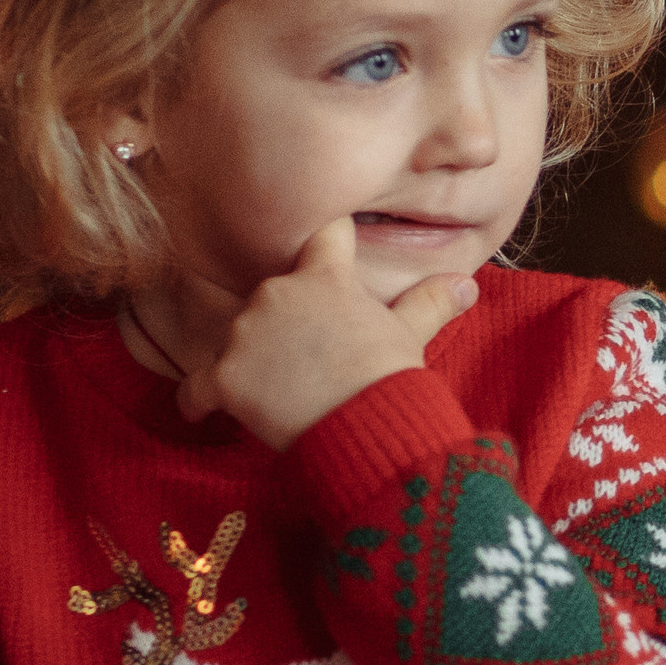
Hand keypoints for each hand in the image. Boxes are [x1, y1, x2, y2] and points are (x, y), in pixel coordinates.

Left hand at [177, 217, 477, 449]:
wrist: (368, 426)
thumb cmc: (391, 377)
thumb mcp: (411, 334)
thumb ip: (430, 302)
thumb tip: (468, 284)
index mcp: (324, 276)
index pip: (324, 237)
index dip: (327, 251)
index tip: (324, 263)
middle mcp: (277, 292)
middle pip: (272, 295)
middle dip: (283, 323)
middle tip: (307, 360)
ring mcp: (246, 333)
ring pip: (237, 338)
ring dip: (248, 359)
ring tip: (275, 392)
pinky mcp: (224, 376)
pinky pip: (197, 387)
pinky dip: (198, 400)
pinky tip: (202, 412)